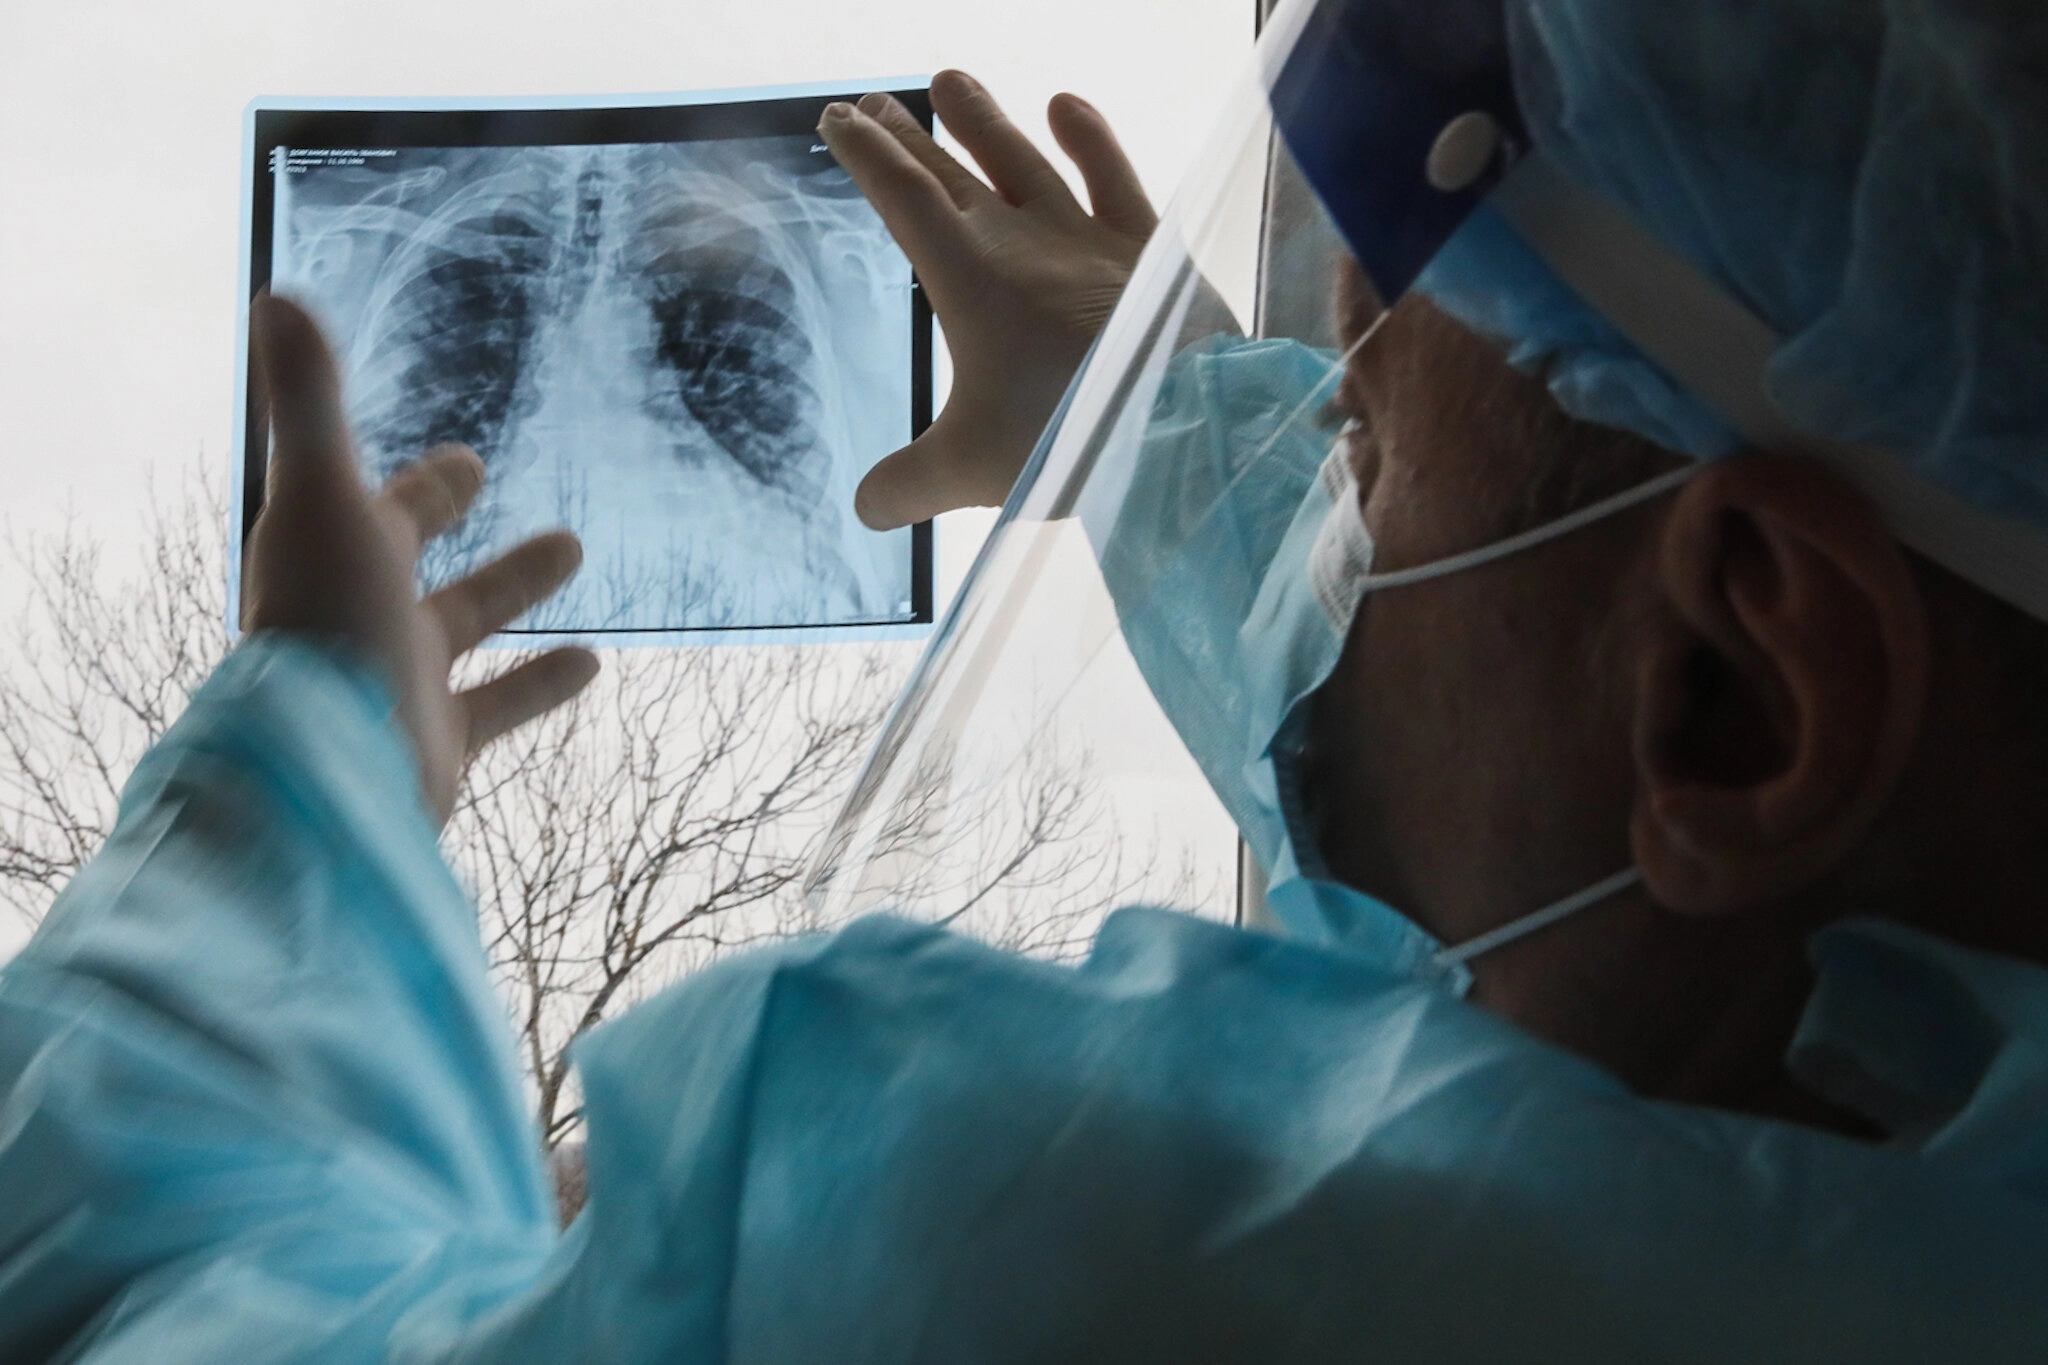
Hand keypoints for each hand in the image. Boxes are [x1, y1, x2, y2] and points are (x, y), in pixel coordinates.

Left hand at [242, 294, 598, 824]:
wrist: (329, 779)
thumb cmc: (327, 628)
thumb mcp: (324, 501)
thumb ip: (310, 402)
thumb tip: (277, 290)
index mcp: (334, 553)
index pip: (377, 498)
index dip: (413, 471)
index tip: (455, 449)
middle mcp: (364, 613)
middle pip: (409, 550)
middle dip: (442, 509)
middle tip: (476, 466)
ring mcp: (402, 678)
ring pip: (467, 622)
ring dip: (516, 586)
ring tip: (574, 544)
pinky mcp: (439, 740)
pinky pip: (500, 702)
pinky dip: (543, 682)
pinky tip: (595, 663)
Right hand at [818, 69, 1156, 529]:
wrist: (1175, 423)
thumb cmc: (1066, 442)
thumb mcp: (970, 471)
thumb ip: (909, 486)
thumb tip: (865, 508)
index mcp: (967, 280)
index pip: (902, 197)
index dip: (866, 155)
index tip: (838, 120)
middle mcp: (1021, 241)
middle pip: (950, 172)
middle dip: (907, 137)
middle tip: (874, 105)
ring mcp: (1086, 238)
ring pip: (1022, 161)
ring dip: (983, 121)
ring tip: (950, 80)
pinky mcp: (1146, 249)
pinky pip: (1113, 176)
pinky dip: (1089, 138)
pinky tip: (1066, 105)